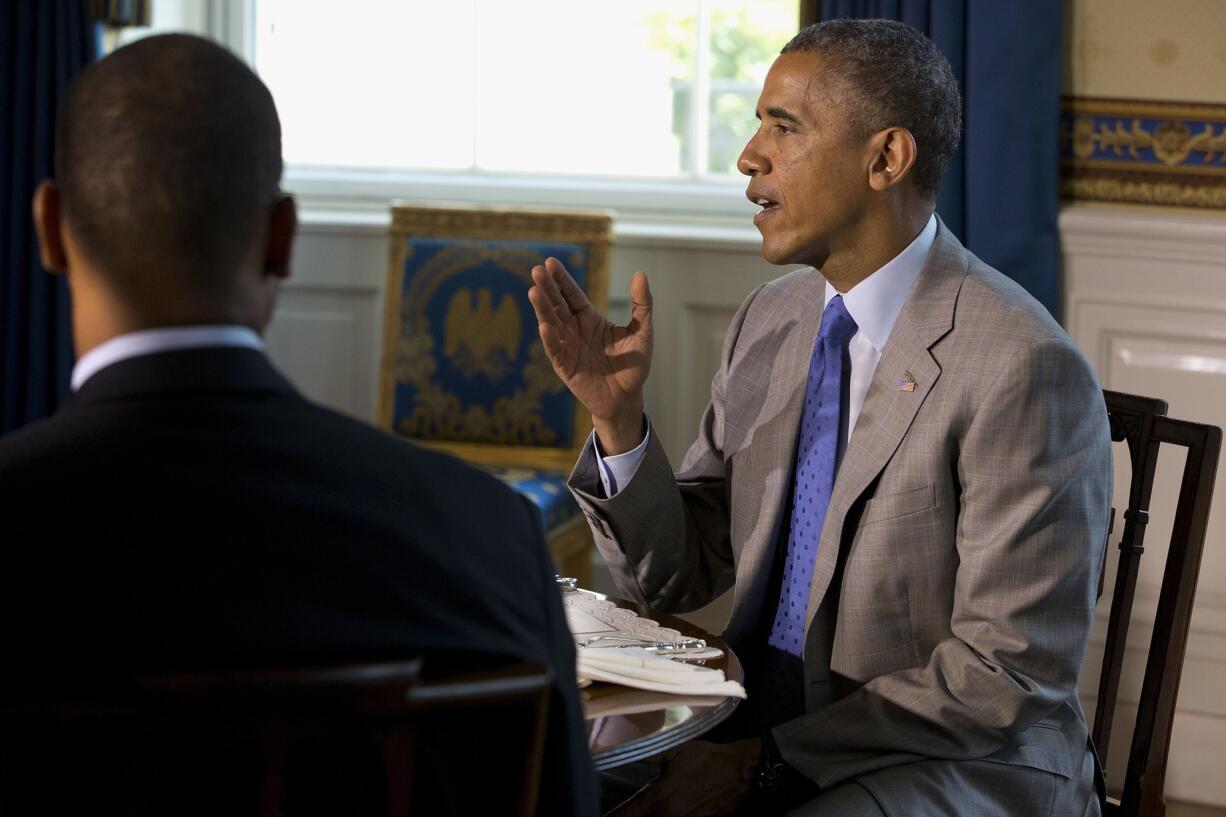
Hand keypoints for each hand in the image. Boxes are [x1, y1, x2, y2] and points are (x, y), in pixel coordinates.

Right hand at [528, 257, 652, 453]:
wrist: (627, 398)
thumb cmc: (633, 365)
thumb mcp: (642, 331)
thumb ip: (642, 304)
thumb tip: (640, 274)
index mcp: (589, 319)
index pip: (572, 294)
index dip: (562, 279)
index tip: (550, 262)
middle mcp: (574, 330)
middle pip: (558, 305)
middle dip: (547, 288)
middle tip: (537, 270)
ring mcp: (567, 347)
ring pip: (551, 324)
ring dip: (542, 309)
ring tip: (534, 291)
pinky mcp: (565, 367)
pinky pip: (555, 351)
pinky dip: (549, 339)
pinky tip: (544, 325)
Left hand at [612, 739, 760, 816]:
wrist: (741, 772)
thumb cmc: (708, 760)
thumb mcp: (674, 751)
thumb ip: (647, 754)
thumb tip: (620, 747)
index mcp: (659, 800)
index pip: (627, 815)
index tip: (606, 816)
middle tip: (633, 811)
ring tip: (657, 809)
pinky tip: (676, 809)